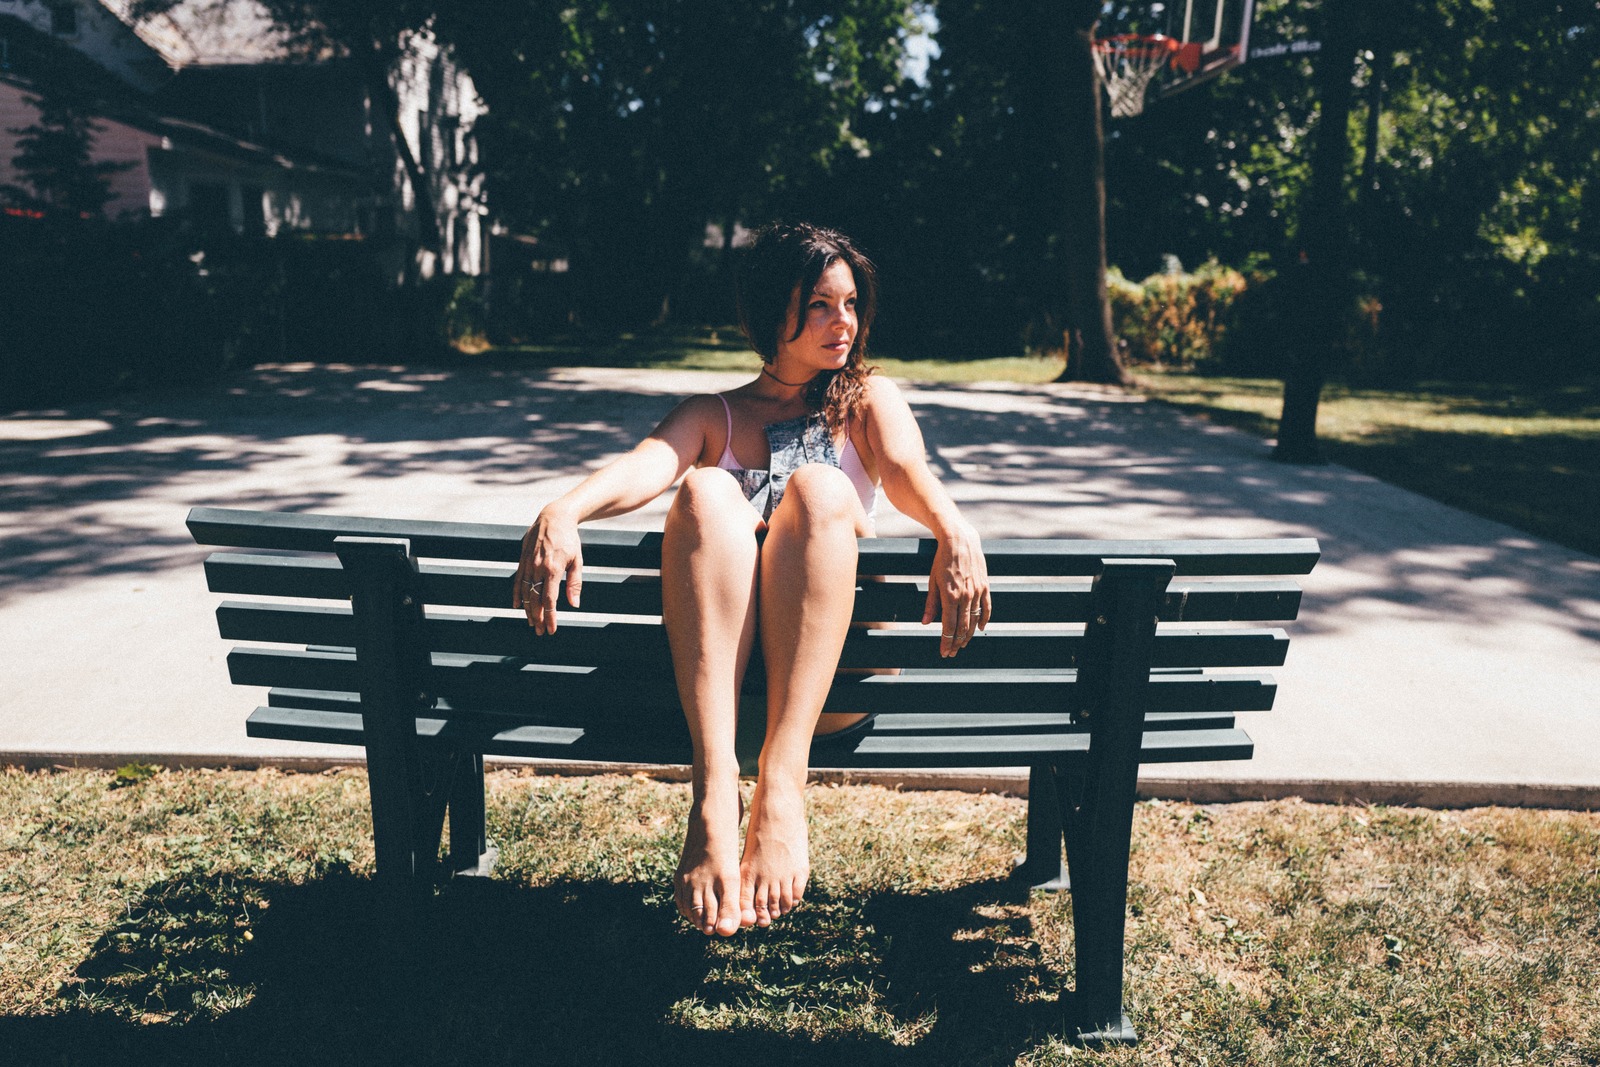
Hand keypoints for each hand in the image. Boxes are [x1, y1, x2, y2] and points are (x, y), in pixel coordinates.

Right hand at [513, 506, 583, 633]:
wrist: (554, 517)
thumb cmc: (570, 539)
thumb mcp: (578, 560)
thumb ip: (575, 583)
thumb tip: (574, 605)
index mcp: (553, 569)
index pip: (550, 600)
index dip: (550, 617)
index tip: (551, 629)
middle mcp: (538, 567)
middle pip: (535, 599)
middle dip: (537, 618)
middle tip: (540, 631)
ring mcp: (528, 563)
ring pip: (525, 592)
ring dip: (527, 609)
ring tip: (531, 622)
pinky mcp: (523, 559)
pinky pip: (518, 580)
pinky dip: (517, 594)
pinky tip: (517, 606)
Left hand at [923, 521, 990, 657]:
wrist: (959, 541)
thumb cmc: (941, 560)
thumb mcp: (932, 581)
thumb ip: (931, 603)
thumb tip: (925, 623)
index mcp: (950, 596)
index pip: (948, 626)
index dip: (946, 641)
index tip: (944, 652)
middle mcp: (965, 596)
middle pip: (962, 627)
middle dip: (956, 642)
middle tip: (952, 653)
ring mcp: (977, 592)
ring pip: (974, 620)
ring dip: (969, 635)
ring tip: (963, 644)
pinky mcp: (985, 586)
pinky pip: (987, 608)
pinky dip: (984, 620)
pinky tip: (980, 628)